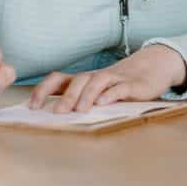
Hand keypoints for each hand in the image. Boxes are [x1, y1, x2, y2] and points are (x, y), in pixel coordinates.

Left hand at [28, 45, 186, 112]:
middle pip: (78, 81)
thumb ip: (81, 100)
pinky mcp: (132, 84)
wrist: (154, 66)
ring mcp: (115, 78)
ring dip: (86, 96)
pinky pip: (119, 87)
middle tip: (57, 114)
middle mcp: (97, 77)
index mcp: (84, 80)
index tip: (32, 106)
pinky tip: (104, 103)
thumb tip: (53, 119)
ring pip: (96, 82)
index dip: (43, 90)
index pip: (58, 80)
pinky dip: (110, 94)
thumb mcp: (99, 91)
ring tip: (79, 110)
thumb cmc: (119, 83)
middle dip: (66, 97)